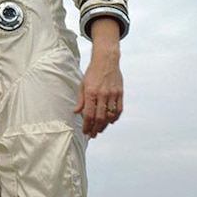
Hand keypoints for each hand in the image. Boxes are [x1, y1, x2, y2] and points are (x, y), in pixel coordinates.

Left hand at [74, 17, 122, 137]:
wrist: (106, 61)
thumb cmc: (92, 73)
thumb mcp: (82, 84)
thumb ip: (80, 100)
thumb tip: (76, 112)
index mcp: (91, 92)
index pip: (88, 114)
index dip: (86, 125)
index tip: (85, 131)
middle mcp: (102, 94)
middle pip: (100, 117)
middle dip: (95, 128)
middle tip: (92, 135)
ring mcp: (112, 94)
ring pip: (110, 115)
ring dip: (105, 125)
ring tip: (99, 129)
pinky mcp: (120, 94)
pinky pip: (119, 110)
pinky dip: (114, 118)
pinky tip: (109, 122)